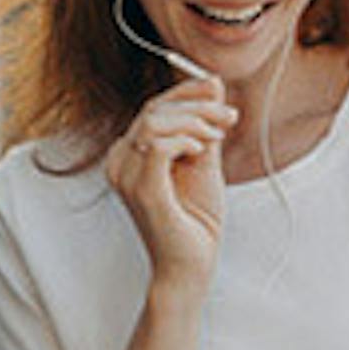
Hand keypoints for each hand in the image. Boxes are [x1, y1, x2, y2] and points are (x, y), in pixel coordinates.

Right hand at [104, 78, 236, 297]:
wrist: (191, 266)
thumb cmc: (195, 221)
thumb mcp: (204, 162)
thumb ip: (205, 126)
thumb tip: (214, 84)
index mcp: (129, 155)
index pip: (153, 107)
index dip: (187, 91)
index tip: (218, 88)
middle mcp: (120, 163)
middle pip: (153, 109)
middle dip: (197, 105)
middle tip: (228, 117)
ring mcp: (126, 177)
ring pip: (154, 122)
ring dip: (194, 121)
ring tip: (217, 138)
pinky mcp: (142, 190)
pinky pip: (159, 145)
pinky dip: (186, 140)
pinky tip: (202, 151)